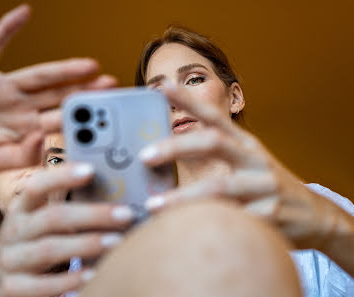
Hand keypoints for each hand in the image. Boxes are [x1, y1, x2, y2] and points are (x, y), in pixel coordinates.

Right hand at [0, 5, 115, 174]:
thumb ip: (22, 155)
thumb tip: (44, 139)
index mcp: (26, 128)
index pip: (60, 119)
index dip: (83, 117)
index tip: (109, 116)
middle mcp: (20, 106)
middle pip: (58, 95)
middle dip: (84, 90)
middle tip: (111, 84)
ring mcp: (1, 88)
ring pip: (38, 75)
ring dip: (63, 69)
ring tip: (90, 64)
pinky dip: (7, 30)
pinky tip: (25, 13)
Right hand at [0, 163, 134, 296]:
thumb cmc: (29, 246)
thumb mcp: (37, 224)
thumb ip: (62, 208)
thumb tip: (106, 188)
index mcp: (22, 210)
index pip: (37, 186)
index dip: (62, 176)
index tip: (91, 170)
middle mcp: (14, 231)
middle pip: (53, 217)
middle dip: (92, 214)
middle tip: (126, 214)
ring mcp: (11, 260)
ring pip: (50, 249)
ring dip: (87, 244)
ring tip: (117, 242)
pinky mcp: (12, 288)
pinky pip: (43, 285)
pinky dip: (70, 280)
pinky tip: (93, 275)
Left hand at [140, 83, 344, 249]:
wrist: (314, 215)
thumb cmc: (266, 186)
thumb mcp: (245, 163)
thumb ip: (214, 158)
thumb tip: (165, 154)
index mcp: (245, 144)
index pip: (214, 116)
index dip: (188, 100)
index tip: (162, 86)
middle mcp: (255, 160)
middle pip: (213, 142)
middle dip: (176, 147)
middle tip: (144, 156)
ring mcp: (265, 186)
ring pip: (220, 187)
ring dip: (183, 197)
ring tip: (153, 206)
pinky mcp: (272, 215)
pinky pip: (233, 220)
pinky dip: (207, 224)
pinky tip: (186, 231)